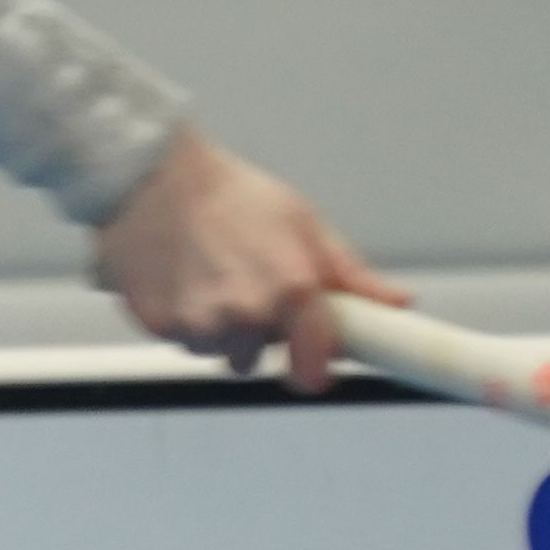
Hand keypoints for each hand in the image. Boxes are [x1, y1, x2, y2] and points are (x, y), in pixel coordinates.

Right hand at [90, 135, 404, 391]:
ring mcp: (202, 325)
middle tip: (247, 285)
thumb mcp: (303, 225)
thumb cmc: (230, 195)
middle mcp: (248, 315)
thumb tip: (395, 303)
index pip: (313, 369)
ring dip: (218, 328)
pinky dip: (184, 319)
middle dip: (256, 331)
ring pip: (218, 351)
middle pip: (258, 358)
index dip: (313, 368)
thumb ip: (349, 275)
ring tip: (210, 277)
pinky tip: (184, 280)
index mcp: (292, 290)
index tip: (312, 365)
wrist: (154, 180)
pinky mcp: (162, 326)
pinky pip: (183, 340)